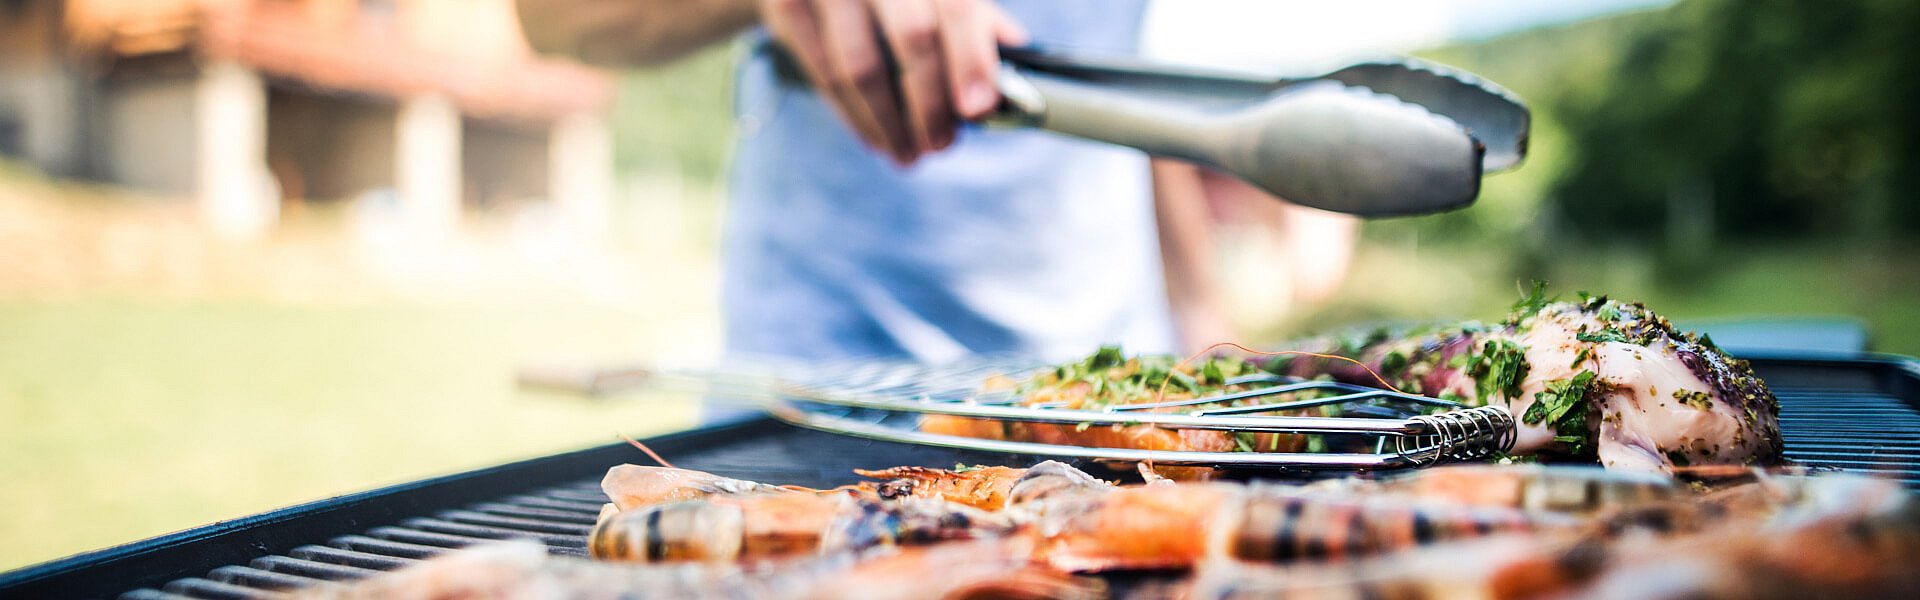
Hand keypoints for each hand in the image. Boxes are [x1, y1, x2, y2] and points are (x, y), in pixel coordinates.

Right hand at [758, 0, 1026, 163]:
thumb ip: (970, 14)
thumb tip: (1017, 49)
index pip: (958, 6)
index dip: (972, 59)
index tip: (978, 109)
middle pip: (912, 37)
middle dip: (932, 102)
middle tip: (943, 144)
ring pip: (863, 66)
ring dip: (892, 122)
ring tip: (910, 153)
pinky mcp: (787, 7)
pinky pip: (825, 76)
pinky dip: (855, 117)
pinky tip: (877, 139)